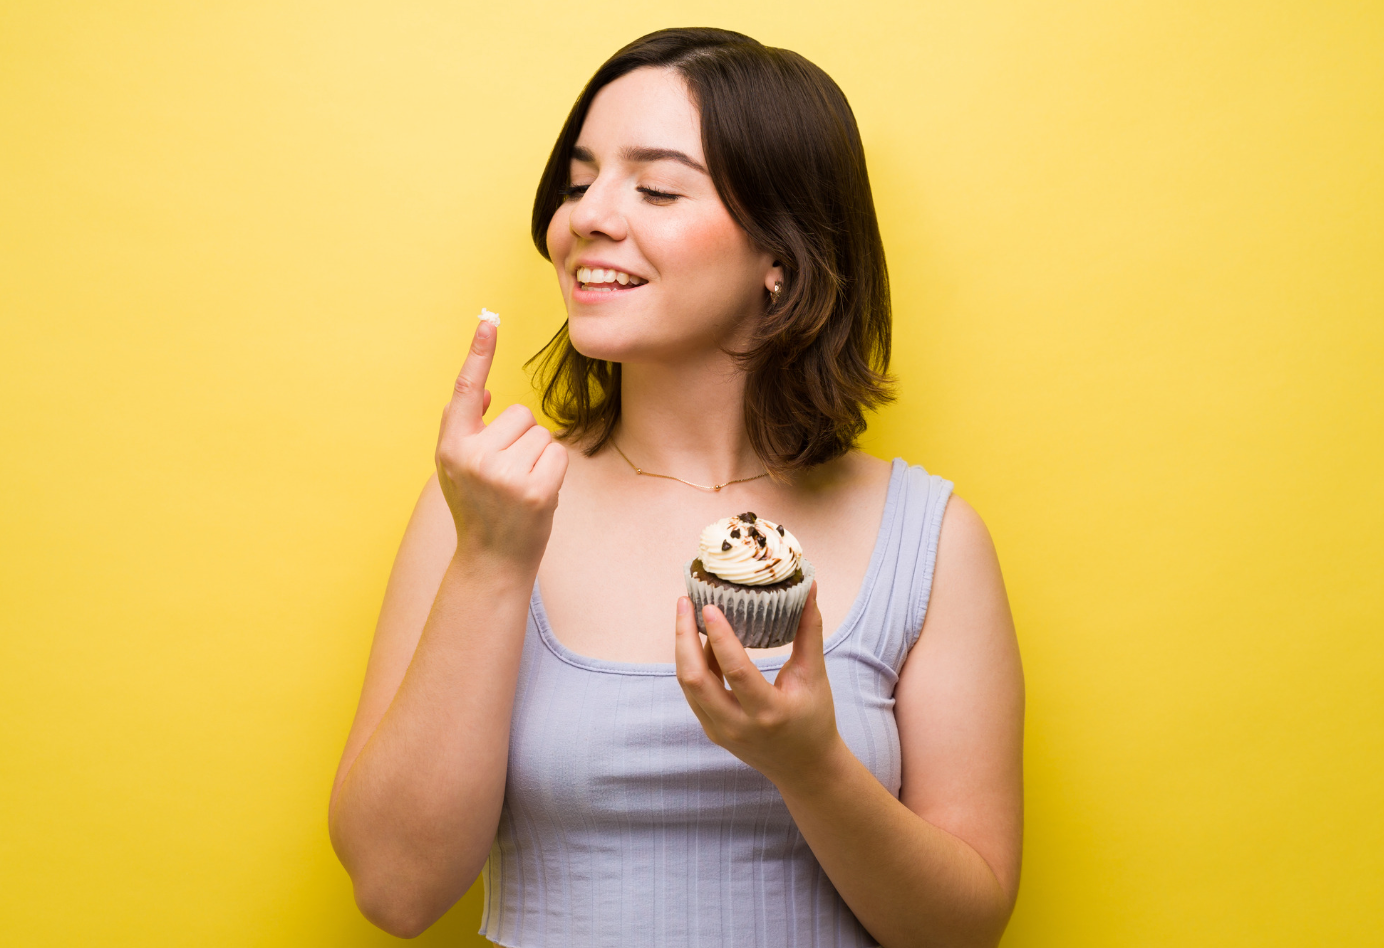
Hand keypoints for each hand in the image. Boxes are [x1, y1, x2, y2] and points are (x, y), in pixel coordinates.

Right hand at [435, 320, 568, 565]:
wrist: (492, 560)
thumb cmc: (479, 507)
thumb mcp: (457, 468)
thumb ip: (466, 429)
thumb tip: (489, 389)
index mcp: (451, 447)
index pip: (466, 390)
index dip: (478, 352)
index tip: (488, 317)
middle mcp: (472, 457)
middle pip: (520, 414)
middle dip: (521, 439)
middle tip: (507, 476)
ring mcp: (503, 475)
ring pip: (541, 434)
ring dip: (538, 457)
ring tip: (520, 488)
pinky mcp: (534, 490)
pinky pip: (557, 454)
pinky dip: (553, 472)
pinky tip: (536, 496)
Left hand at [674, 583, 842, 787]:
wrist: (806, 768)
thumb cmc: (815, 719)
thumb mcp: (815, 675)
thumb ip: (809, 631)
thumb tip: (810, 588)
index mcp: (768, 712)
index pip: (734, 671)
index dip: (719, 636)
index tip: (708, 605)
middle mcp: (737, 725)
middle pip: (693, 679)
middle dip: (682, 637)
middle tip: (684, 602)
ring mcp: (720, 731)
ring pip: (688, 685)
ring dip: (684, 648)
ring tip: (687, 614)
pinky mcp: (712, 730)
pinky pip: (694, 693)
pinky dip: (693, 664)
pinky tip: (701, 641)